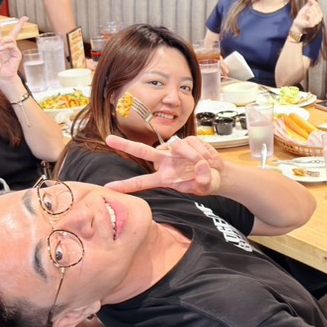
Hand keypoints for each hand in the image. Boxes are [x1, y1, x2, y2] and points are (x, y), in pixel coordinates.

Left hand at [0, 18, 25, 91]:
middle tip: (25, 18)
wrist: (1, 77)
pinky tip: (1, 50)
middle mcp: (7, 47)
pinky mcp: (17, 54)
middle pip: (14, 33)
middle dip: (20, 25)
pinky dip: (6, 46)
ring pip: (10, 38)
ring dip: (3, 42)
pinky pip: (12, 45)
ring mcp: (13, 50)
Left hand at [104, 134, 223, 196]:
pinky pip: (193, 143)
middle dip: (126, 145)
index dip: (126, 185)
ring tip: (205, 165)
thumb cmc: (206, 182)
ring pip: (179, 147)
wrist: (218, 173)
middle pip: (143, 151)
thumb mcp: (204, 187)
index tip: (108, 187)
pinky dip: (203, 152)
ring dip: (195, 157)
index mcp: (164, 178)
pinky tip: (208, 158)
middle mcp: (165, 162)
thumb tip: (201, 167)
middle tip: (108, 139)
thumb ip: (202, 180)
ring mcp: (175, 150)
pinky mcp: (187, 140)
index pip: (142, 182)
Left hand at [293, 0, 323, 32]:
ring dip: (306, 11)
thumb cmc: (303, 14)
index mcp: (320, 13)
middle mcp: (320, 18)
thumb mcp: (307, 6)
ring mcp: (316, 21)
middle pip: (314, 7)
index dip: (312, 0)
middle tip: (305, 12)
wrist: (298, 22)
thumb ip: (312, 0)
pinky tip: (305, 16)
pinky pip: (310, 15)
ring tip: (305, 14)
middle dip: (308, 8)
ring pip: (312, 10)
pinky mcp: (312, 24)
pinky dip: (306, 14)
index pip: (317, 4)